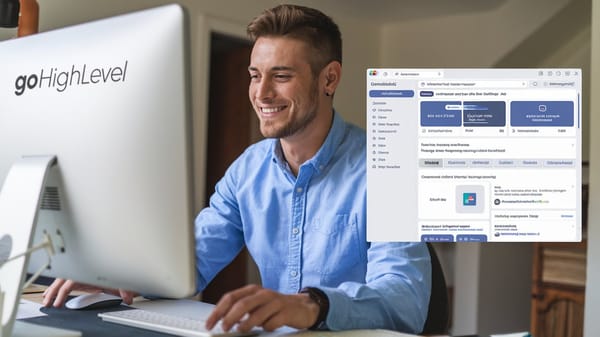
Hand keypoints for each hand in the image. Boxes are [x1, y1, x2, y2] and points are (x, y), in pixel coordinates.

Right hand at [42, 278, 135, 306]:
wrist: (114, 264)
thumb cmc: (114, 270)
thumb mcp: (119, 280)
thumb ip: (124, 290)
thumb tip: (128, 298)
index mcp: (86, 272)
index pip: (69, 283)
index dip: (61, 293)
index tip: (57, 303)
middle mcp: (79, 272)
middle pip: (61, 281)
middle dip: (52, 292)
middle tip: (47, 303)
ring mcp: (77, 274)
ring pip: (60, 281)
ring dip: (51, 290)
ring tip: (45, 300)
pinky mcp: (76, 278)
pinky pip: (63, 282)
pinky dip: (54, 287)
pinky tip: (48, 293)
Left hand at [205, 284, 319, 331]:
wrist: (302, 307)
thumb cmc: (274, 306)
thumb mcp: (256, 304)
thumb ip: (241, 309)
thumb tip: (222, 320)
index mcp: (252, 290)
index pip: (230, 297)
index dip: (218, 311)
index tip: (210, 323)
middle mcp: (263, 294)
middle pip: (242, 304)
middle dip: (230, 317)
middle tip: (224, 328)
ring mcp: (275, 302)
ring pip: (257, 314)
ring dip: (246, 325)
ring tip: (241, 330)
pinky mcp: (286, 312)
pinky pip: (272, 322)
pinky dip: (266, 327)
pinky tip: (266, 328)